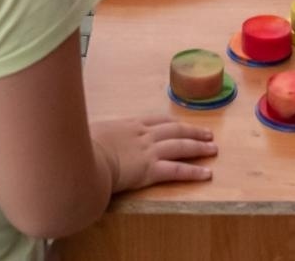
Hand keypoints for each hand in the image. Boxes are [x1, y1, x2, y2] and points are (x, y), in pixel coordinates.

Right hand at [92, 115, 215, 192]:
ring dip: (199, 147)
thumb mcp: (92, 131)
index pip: (157, 120)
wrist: (82, 155)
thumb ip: (100, 133)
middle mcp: (143, 135)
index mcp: (130, 125)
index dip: (172, 122)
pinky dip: (193, 172)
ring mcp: (149, 151)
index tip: (181, 123)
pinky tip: (206, 174)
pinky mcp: (150, 169)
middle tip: (208, 134)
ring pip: (181, 146)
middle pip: (175, 130)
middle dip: (193, 131)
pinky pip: (177, 170)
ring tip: (213, 149)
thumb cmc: (81, 143)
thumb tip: (92, 133)